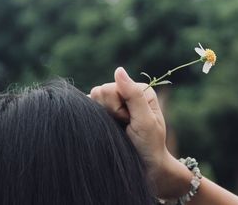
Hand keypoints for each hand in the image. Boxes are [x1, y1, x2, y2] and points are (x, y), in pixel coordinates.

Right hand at [89, 67, 190, 198]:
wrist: (146, 167)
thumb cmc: (149, 145)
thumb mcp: (144, 120)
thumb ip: (133, 95)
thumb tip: (118, 70)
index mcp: (140, 90)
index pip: (113, 87)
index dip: (118, 107)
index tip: (130, 121)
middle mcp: (127, 93)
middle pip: (101, 92)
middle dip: (110, 112)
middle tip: (125, 126)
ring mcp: (114, 103)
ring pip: (92, 100)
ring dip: (103, 117)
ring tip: (118, 129)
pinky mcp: (104, 114)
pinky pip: (88, 109)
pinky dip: (94, 120)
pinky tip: (107, 129)